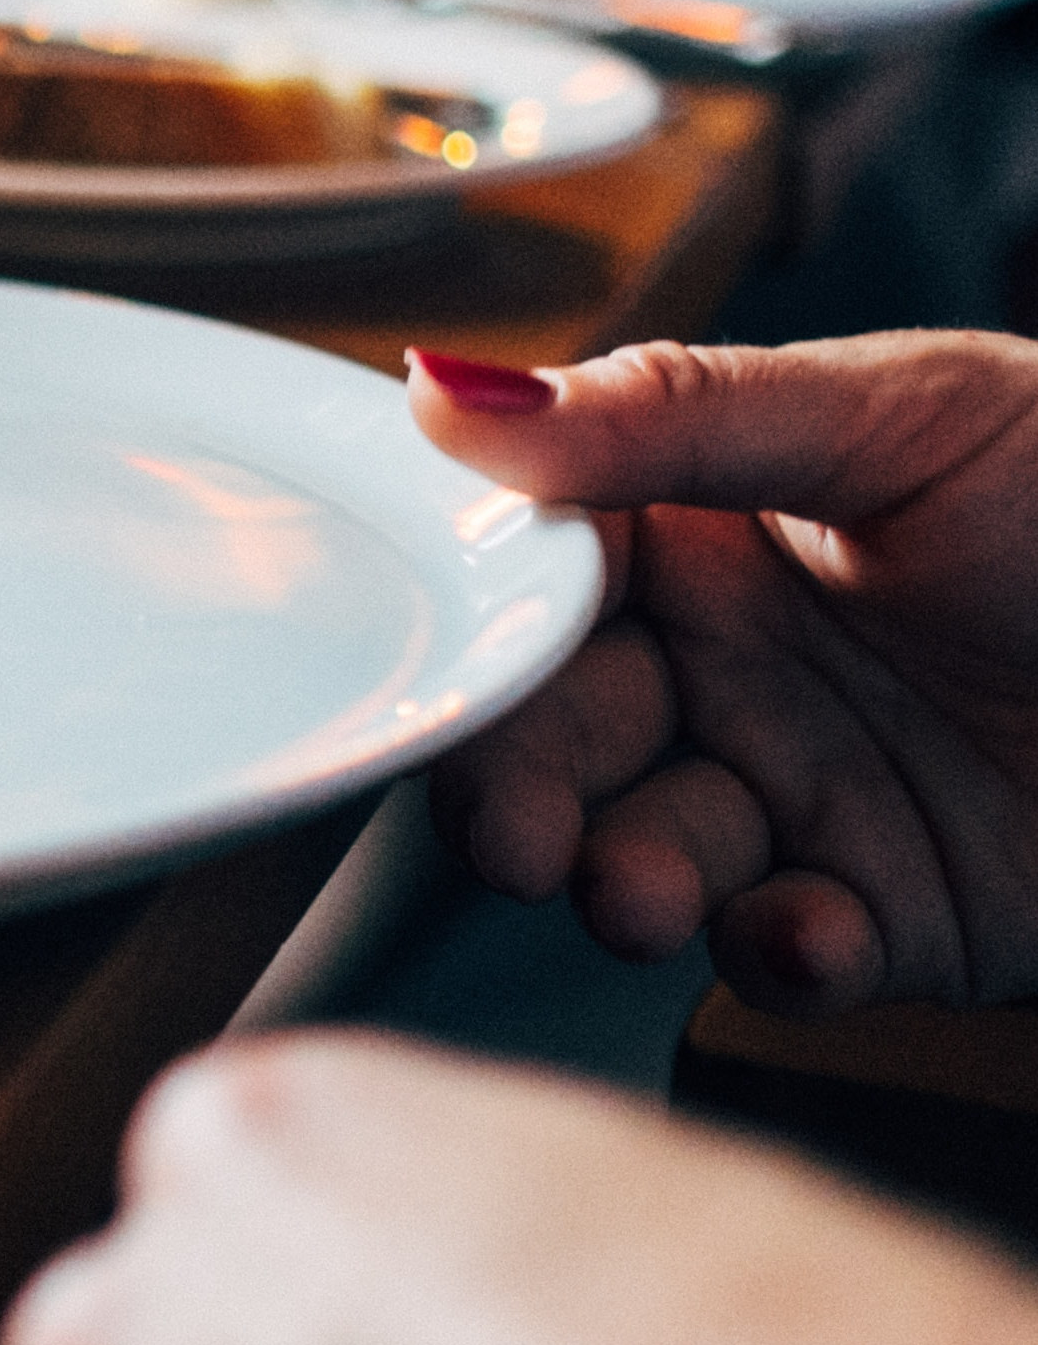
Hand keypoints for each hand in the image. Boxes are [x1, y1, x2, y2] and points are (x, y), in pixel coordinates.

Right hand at [410, 336, 1037, 1011]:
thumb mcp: (905, 414)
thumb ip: (675, 413)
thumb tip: (452, 390)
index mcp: (705, 528)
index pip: (533, 583)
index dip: (476, 636)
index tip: (439, 678)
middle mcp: (734, 667)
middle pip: (561, 738)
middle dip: (520, 792)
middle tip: (517, 832)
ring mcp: (805, 794)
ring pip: (649, 853)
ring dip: (629, 881)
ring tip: (646, 888)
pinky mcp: (894, 914)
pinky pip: (792, 951)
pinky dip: (783, 954)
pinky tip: (814, 930)